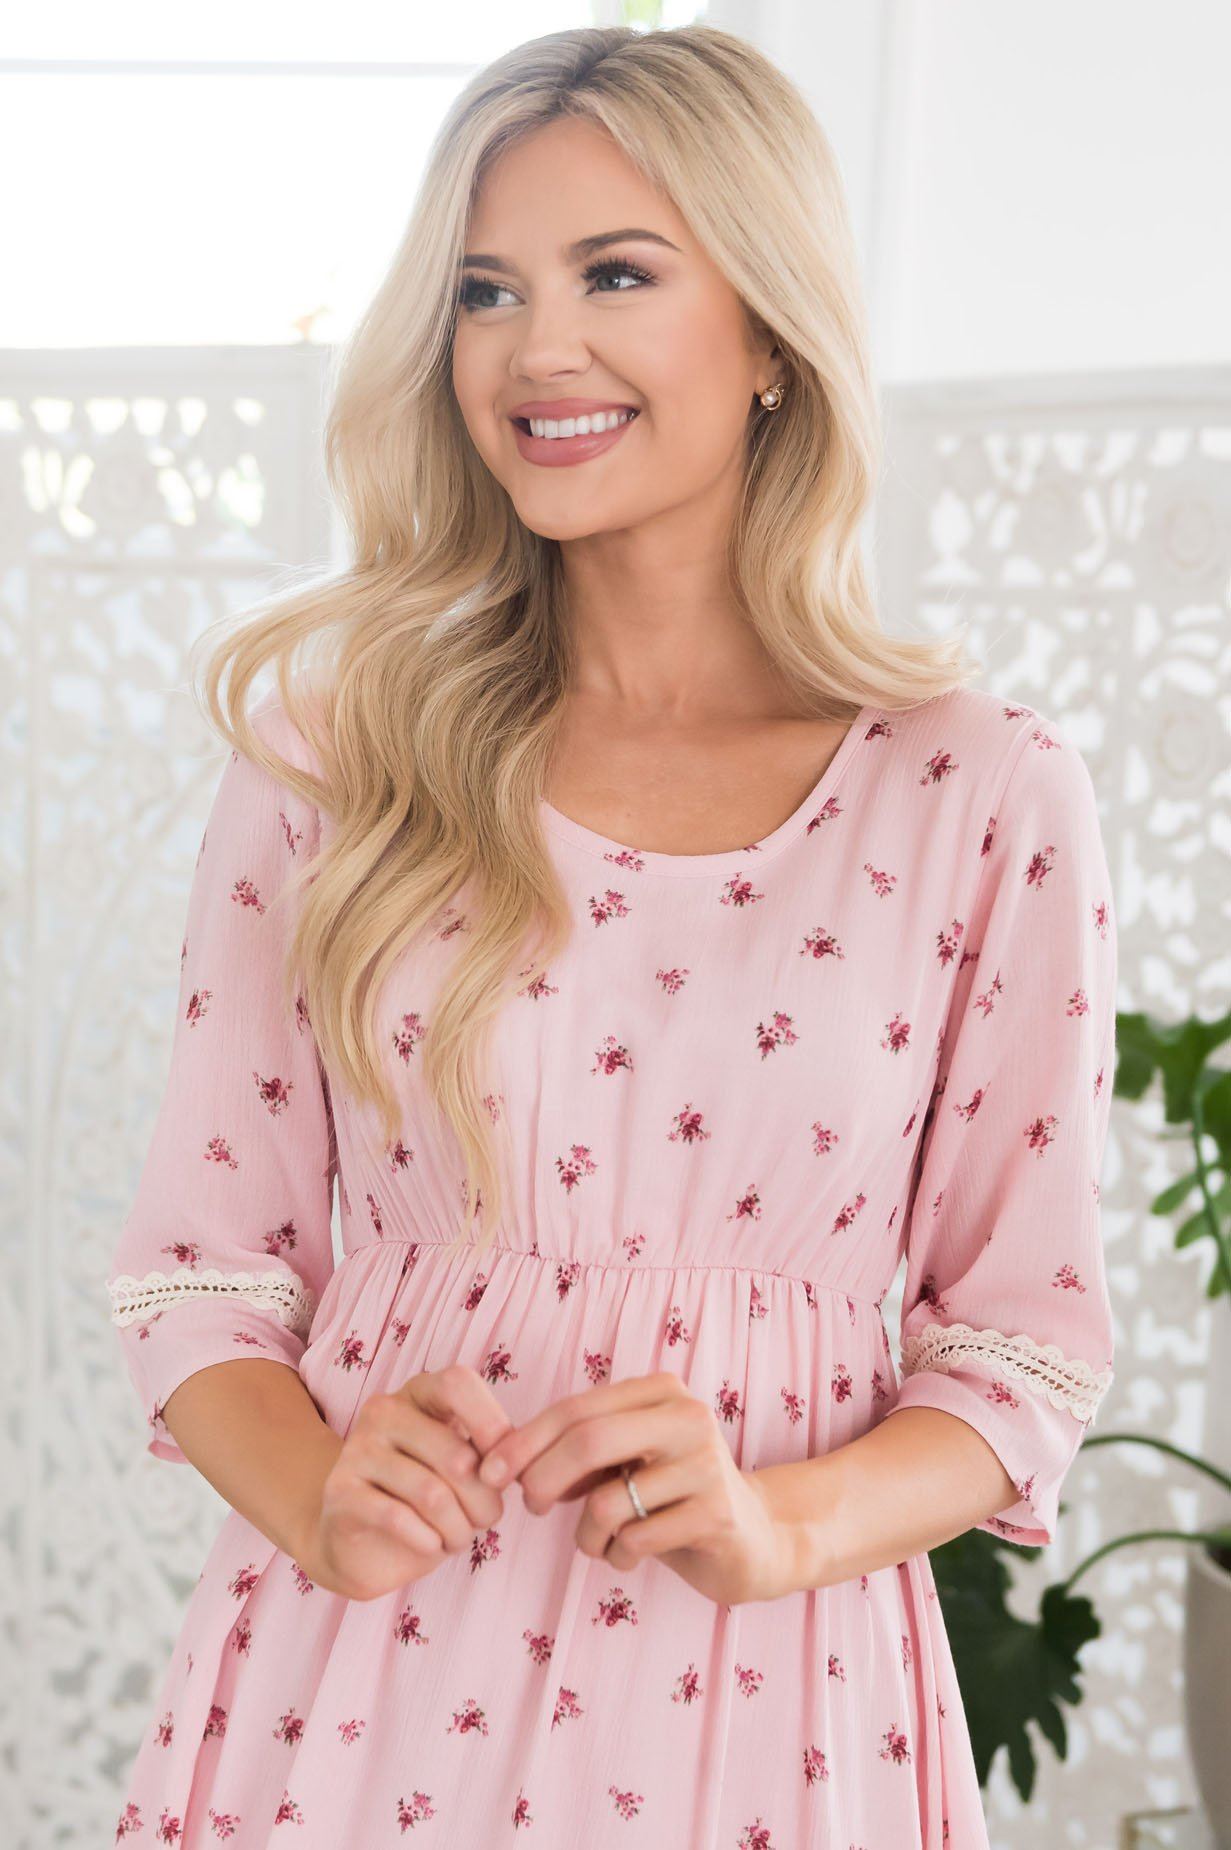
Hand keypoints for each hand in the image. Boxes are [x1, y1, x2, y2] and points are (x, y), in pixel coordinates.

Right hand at [302, 1364, 514, 1600]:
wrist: (361, 1545)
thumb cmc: (425, 1502)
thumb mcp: (463, 1471)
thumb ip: (486, 1456)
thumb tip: (506, 1465)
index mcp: (418, 1393)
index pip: (458, 1383)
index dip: (491, 1424)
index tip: (504, 1469)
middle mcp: (383, 1411)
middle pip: (456, 1455)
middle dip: (483, 1501)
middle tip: (484, 1521)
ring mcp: (357, 1449)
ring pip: (431, 1493)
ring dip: (457, 1529)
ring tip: (457, 1538)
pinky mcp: (339, 1491)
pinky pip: (398, 1518)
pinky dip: (427, 1540)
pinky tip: (430, 1544)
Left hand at [476, 1370, 792, 1606]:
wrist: (752, 1538)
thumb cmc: (670, 1496)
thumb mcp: (624, 1461)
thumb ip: (577, 1450)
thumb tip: (500, 1458)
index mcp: (661, 1391)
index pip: (576, 1408)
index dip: (525, 1440)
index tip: (488, 1471)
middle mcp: (687, 1417)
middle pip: (589, 1441)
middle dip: (542, 1478)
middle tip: (530, 1507)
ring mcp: (706, 1464)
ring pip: (608, 1501)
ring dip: (586, 1534)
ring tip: (599, 1541)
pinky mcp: (716, 1513)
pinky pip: (635, 1539)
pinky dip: (618, 1555)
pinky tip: (633, 1554)